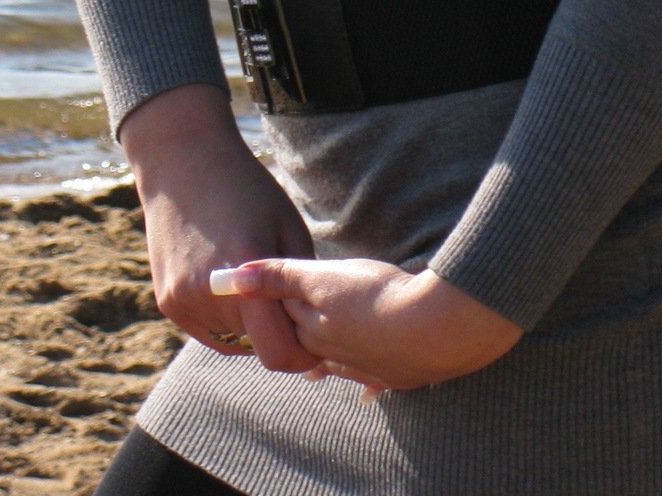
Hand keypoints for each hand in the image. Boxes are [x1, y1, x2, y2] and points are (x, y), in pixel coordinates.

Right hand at [119, 82, 317, 371]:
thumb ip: (299, 282)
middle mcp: (210, 296)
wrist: (185, 163)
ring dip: (250, 326)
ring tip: (258, 283)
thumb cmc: (249, 191)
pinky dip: (226, 319)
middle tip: (288, 298)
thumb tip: (317, 326)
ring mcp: (183, 302)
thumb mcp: (288, 227)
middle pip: (257, 345)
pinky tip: (232, 283)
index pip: (277, 352)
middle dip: (277, 331)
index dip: (303, 357)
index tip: (317, 344)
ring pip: (232, 340)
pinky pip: (209, 330)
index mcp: (246, 276)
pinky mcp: (168, 303)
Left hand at [210, 258, 521, 392]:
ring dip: (333, 353)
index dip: (280, 301)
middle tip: (299, 316)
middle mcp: (335, 355)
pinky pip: (375, 375)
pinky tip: (370, 385)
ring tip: (324, 353)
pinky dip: (368, 373)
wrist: (434, 328)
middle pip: (311, 341)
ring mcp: (368, 367)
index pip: (288, 317)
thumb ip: (278, 276)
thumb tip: (226, 279)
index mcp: (314, 331)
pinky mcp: (398, 373)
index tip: (276, 291)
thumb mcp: (324, 277)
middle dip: (305, 329)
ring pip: (342, 360)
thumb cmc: (378, 296)